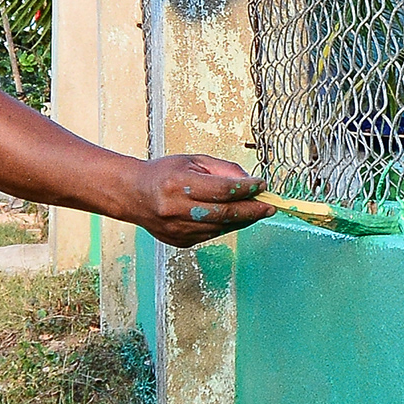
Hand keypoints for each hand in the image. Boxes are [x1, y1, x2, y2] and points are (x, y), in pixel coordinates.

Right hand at [137, 154, 264, 247]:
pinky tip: (232, 217)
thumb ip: (223, 170)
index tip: (262, 185)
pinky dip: (226, 226)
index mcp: (178, 184)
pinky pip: (212, 235)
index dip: (247, 189)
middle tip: (270, 207)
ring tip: (255, 210)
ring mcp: (177, 229)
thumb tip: (250, 182)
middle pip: (225, 213)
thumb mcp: (193, 161)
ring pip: (221, 227)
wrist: (133, 195)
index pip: (222, 190)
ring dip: (242, 220)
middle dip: (253, 210)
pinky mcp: (180, 241)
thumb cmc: (164, 173)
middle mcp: (176, 209)